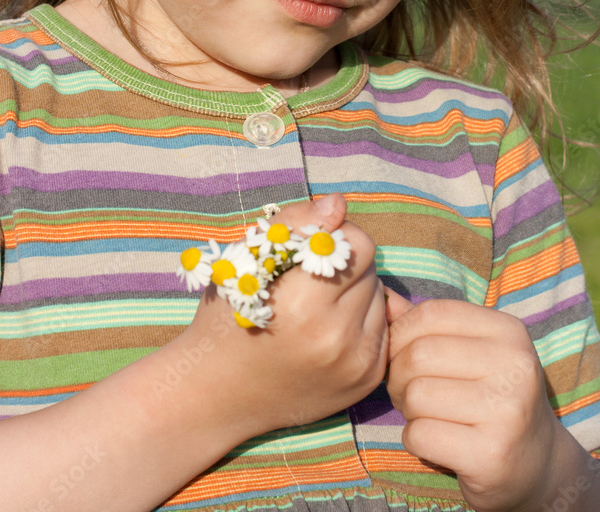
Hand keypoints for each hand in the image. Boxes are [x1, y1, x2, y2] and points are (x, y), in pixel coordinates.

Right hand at [184, 193, 388, 436]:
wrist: (217, 394)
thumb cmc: (227, 317)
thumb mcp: (247, 258)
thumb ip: (296, 223)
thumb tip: (339, 204)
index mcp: (303, 302)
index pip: (359, 244)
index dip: (336, 237)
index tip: (310, 249)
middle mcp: (335, 337)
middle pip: (371, 269)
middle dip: (344, 266)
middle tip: (308, 282)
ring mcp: (354, 364)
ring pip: (380, 297)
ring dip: (354, 294)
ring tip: (314, 309)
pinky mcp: (366, 381)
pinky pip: (382, 329)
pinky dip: (359, 323)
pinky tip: (325, 332)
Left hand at [384, 289, 559, 511]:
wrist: (539, 464)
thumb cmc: (491, 397)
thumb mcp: (470, 351)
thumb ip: (426, 324)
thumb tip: (382, 297)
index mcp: (508, 331)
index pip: (431, 313)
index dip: (400, 333)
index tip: (402, 355)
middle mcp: (514, 366)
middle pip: (419, 354)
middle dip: (399, 376)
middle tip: (409, 394)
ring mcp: (507, 411)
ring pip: (416, 395)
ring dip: (408, 410)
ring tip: (427, 417)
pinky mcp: (492, 455)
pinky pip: (420, 434)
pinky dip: (414, 440)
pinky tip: (436, 444)